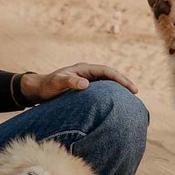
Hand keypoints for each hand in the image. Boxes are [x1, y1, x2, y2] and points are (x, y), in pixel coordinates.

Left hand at [21, 63, 137, 101]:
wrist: (39, 89)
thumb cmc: (48, 86)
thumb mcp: (58, 83)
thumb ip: (70, 83)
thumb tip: (86, 84)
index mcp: (85, 69)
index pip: (107, 71)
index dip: (120, 79)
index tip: (130, 87)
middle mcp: (88, 74)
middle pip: (110, 76)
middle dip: (123, 83)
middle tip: (135, 93)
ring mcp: (87, 81)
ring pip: (107, 84)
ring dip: (117, 90)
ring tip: (129, 100)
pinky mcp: (84, 89)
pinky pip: (101, 91)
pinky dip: (109, 96)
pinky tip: (114, 105)